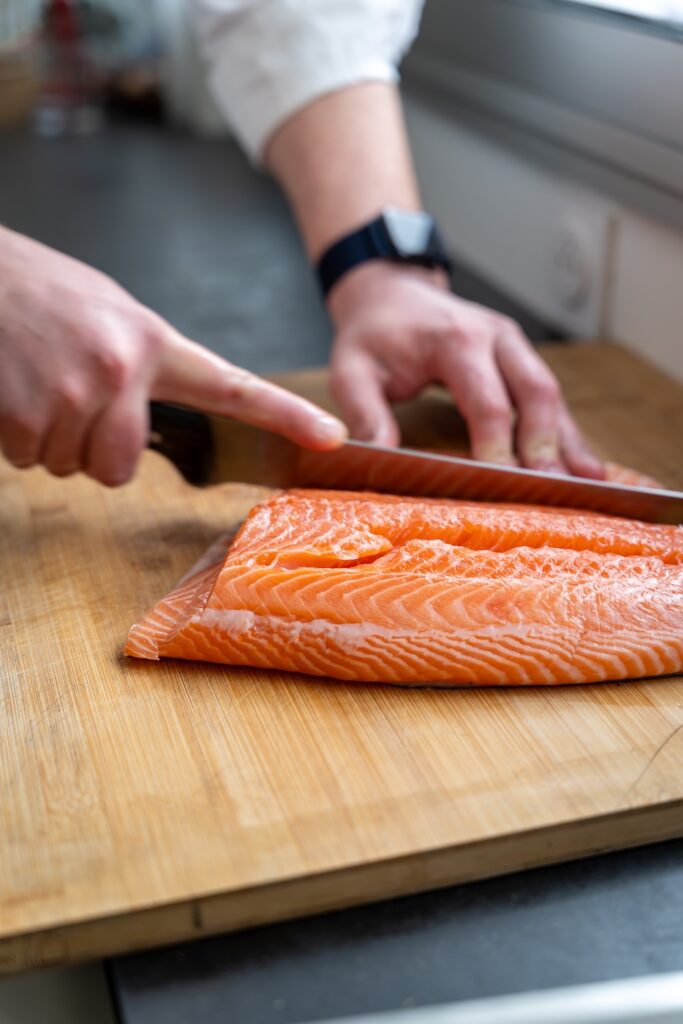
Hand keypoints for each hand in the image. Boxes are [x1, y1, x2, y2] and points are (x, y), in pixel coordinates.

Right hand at [0, 228, 345, 485]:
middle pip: (122, 466)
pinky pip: (30, 459)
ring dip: (49, 438)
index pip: (233, 387)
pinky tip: (10, 388)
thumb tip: (156, 413)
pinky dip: (15, 436)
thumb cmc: (38, 292)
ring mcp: (75, 395)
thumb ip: (145, 364)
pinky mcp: (26, 416)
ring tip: (34, 379)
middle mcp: (123, 370)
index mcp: (152, 343)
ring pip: (72, 465)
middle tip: (66, 399)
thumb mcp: (109, 314)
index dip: (287, 416)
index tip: (331, 437)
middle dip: (92, 450)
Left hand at [328, 263, 603, 476]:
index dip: (497, 446)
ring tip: (586, 485)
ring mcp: (514, 346)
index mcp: (455, 339)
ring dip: (568, 441)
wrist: (391, 294)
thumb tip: (378, 457)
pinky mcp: (520, 359)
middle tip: (551, 492)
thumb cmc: (372, 337)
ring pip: (552, 395)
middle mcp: (496, 337)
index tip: (502, 484)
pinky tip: (583, 465)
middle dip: (546, 446)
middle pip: (535, 393)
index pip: (487, 401)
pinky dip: (565, 432)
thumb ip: (365, 414)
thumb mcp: (352, 372)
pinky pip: (549, 398)